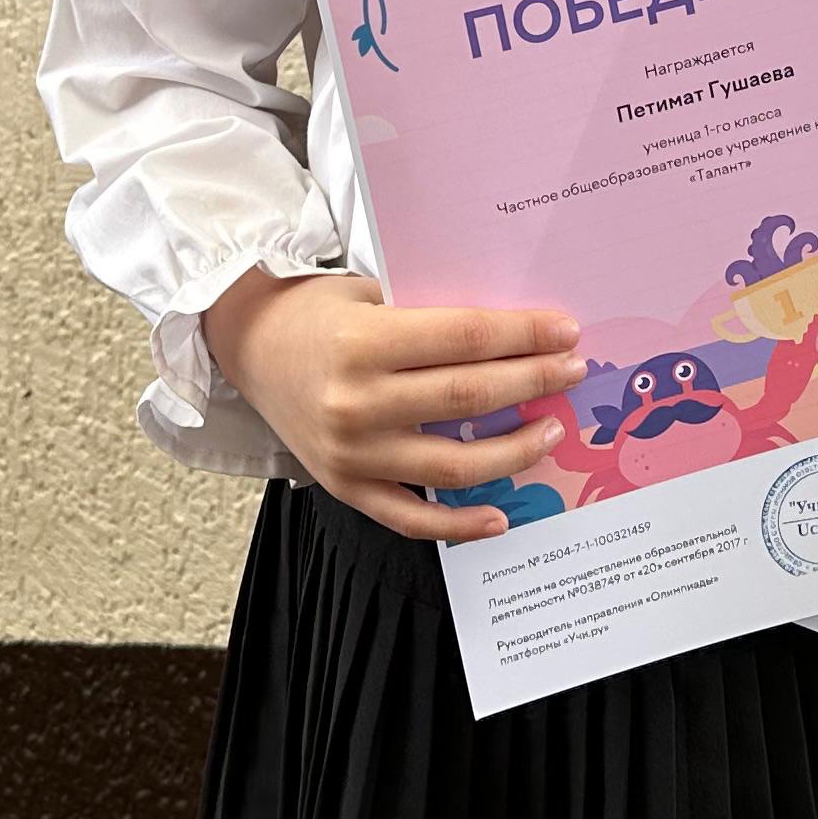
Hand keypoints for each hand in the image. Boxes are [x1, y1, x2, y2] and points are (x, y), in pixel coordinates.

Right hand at [200, 267, 586, 543]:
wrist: (246, 344)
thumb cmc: (314, 311)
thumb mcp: (368, 294)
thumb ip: (430, 319)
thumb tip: (515, 337)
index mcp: (362, 343)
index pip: (464, 339)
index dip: (523, 336)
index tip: (566, 332)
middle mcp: (356, 403)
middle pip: (468, 397)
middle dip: (532, 381)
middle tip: (571, 371)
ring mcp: (351, 454)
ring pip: (452, 465)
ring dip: (513, 450)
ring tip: (549, 430)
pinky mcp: (346, 487)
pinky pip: (412, 517)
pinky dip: (460, 524)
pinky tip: (500, 514)